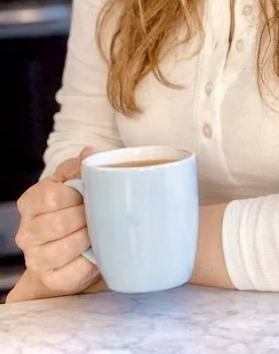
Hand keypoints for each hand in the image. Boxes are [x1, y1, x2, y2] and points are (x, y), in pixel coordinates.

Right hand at [7, 148, 101, 302]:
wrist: (71, 248)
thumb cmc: (73, 208)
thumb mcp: (74, 182)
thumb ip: (80, 167)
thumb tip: (89, 152)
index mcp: (30, 201)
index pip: (50, 196)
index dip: (75, 195)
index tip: (88, 196)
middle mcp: (27, 232)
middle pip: (58, 223)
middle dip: (85, 218)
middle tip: (99, 215)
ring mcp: (36, 258)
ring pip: (65, 248)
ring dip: (88, 238)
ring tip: (98, 231)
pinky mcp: (52, 279)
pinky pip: (74, 271)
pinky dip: (90, 261)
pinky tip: (96, 251)